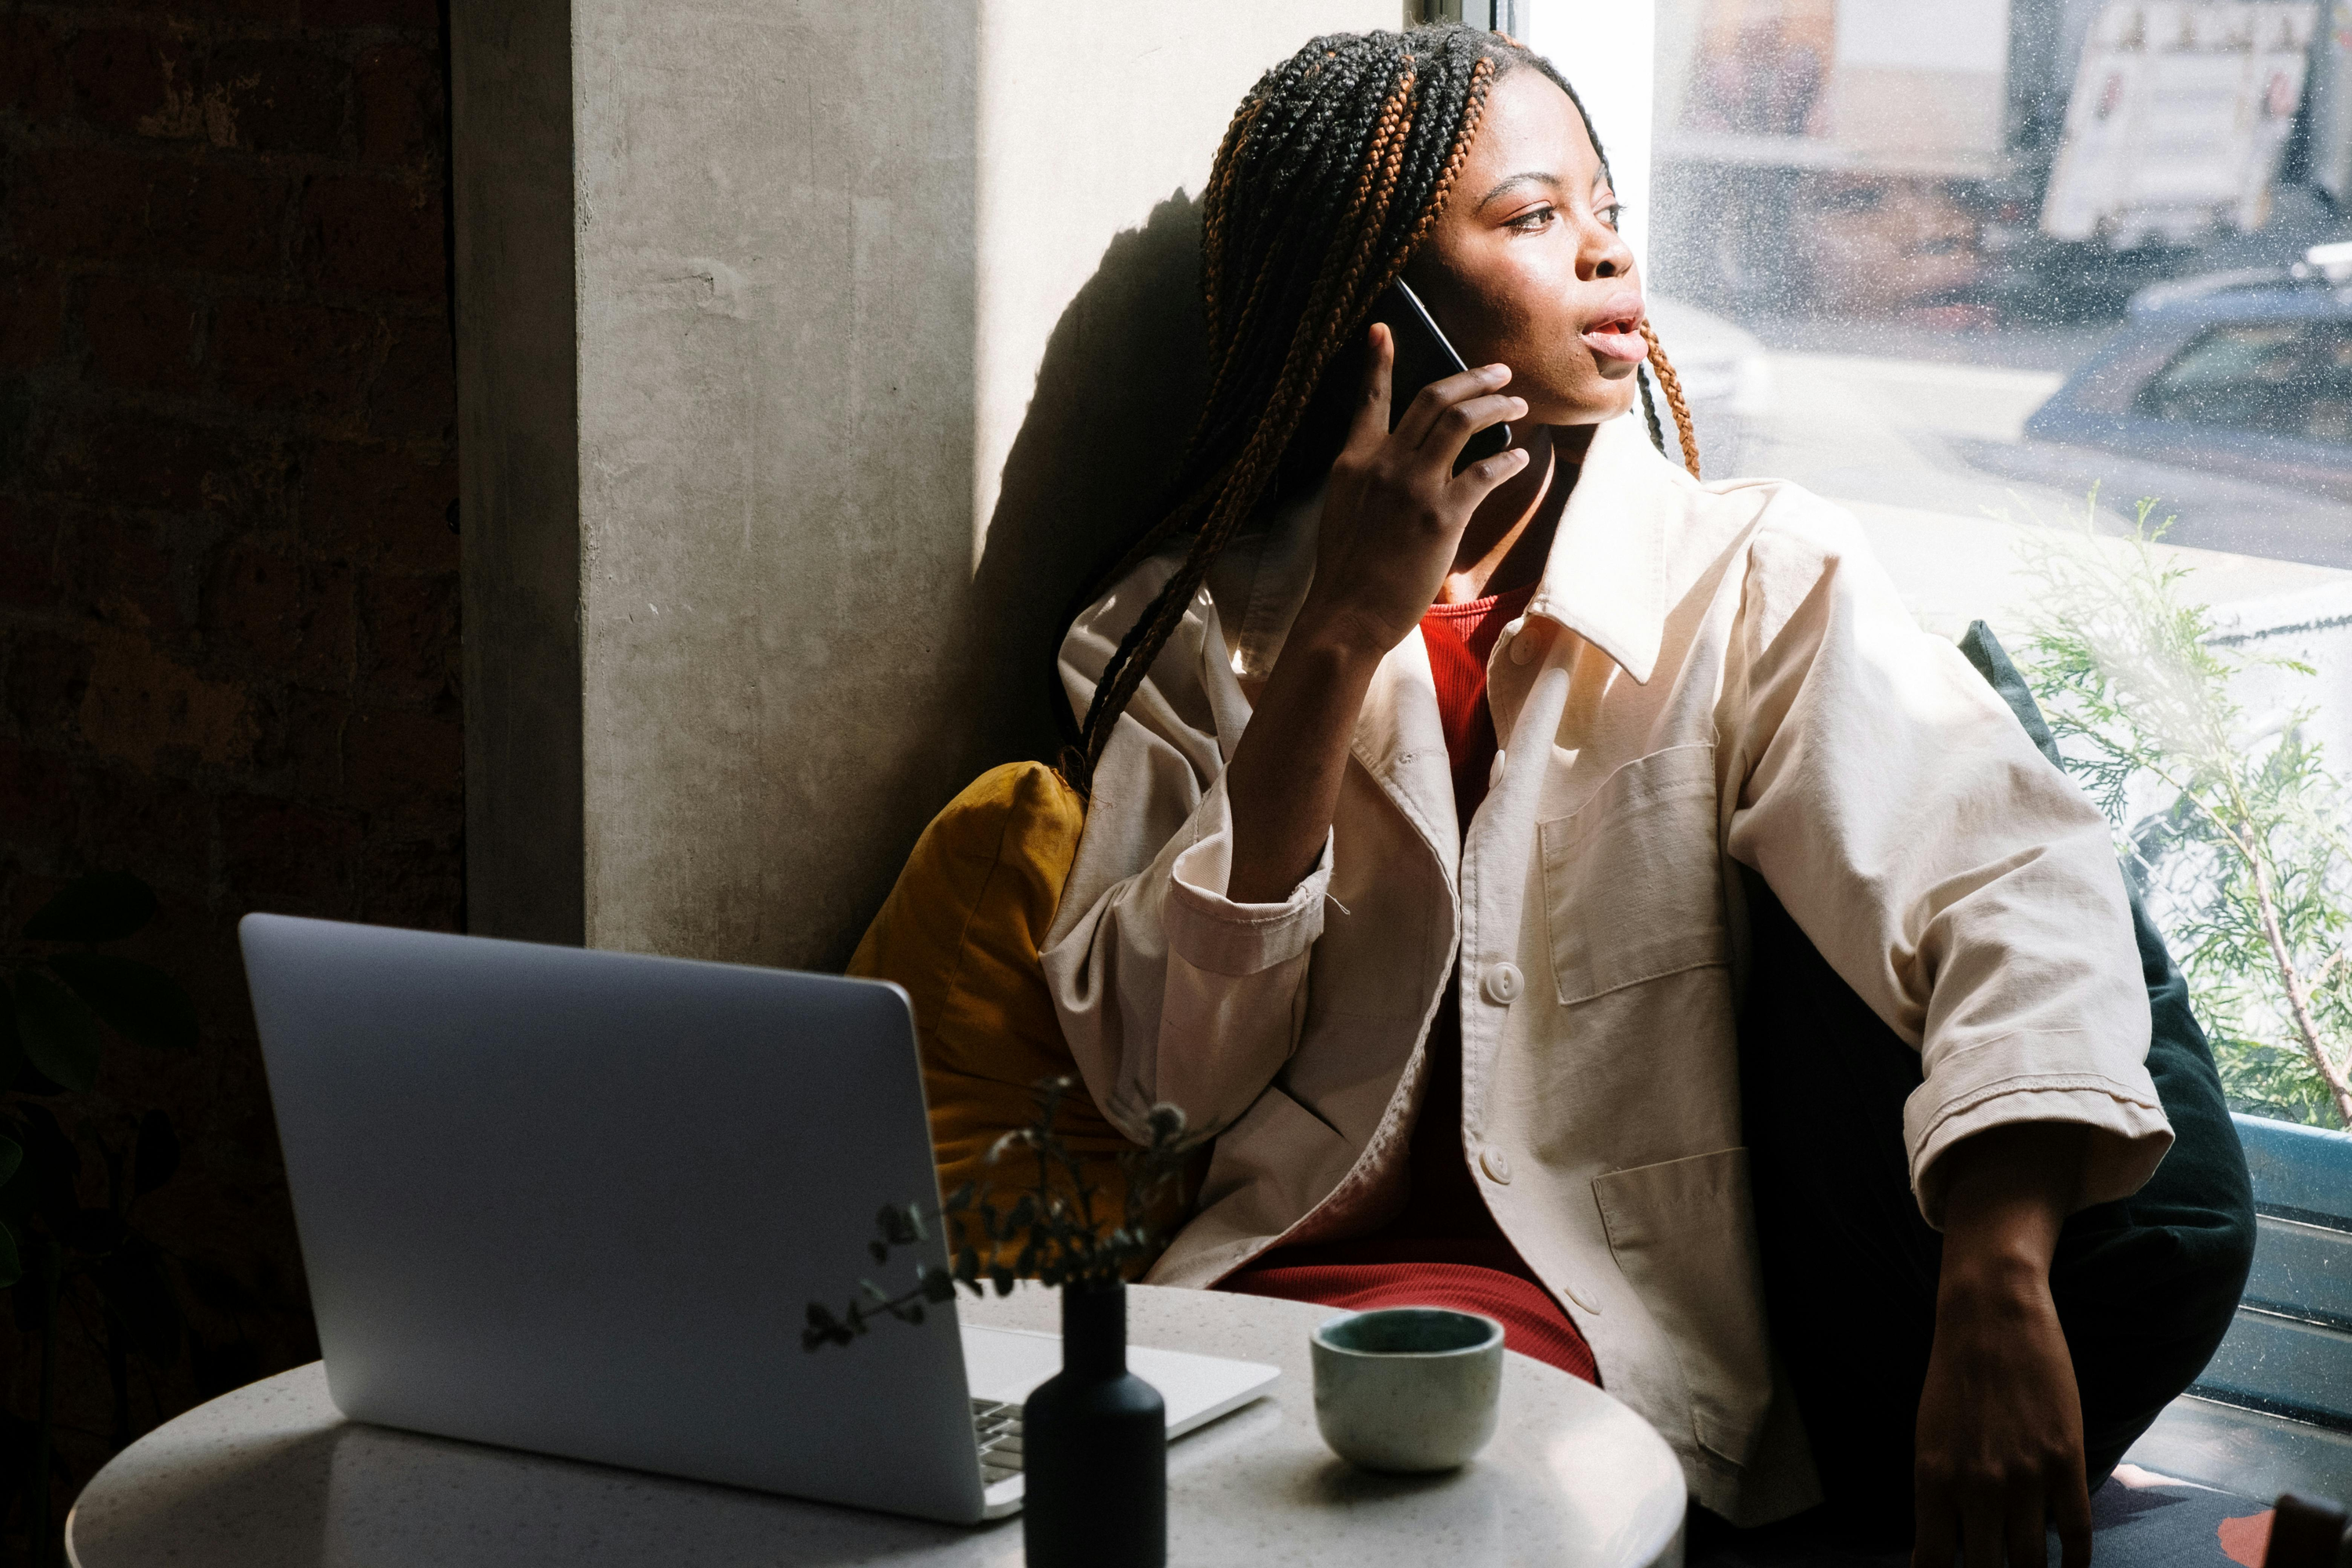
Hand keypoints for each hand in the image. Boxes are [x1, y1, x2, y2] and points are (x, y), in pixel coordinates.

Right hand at [1292, 323, 1530, 659]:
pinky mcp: (1441, 516)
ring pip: (1461, 422)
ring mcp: (1413, 487)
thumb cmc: (1346, 572)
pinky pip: (1484, 471)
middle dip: (1472, 378)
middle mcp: (1383, 464)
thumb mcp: (1343, 511)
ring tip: (1516, 403)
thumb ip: (1368, 479)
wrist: (1347, 615)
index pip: (1369, 400)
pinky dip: (1507, 459)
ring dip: (1495, 405)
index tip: (1384, 329)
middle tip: (1498, 372)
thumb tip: (1401, 462)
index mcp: (1353, 462)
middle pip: (1433, 399)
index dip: (1378, 362)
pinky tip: (1520, 457)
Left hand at [1913, 1124, 2092, 1567]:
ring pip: (2032, 1562)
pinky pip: (2076, 1533)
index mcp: (1932, 1479)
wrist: (1991, 1317)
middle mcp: (1975, 1485)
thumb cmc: (1954, 1379)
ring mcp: (2023, 1476)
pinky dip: (2075, 1561)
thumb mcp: (1928, 1440)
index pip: (1935, 1564)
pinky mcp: (2065, 1461)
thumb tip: (1937, 1552)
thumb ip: (1937, 1497)